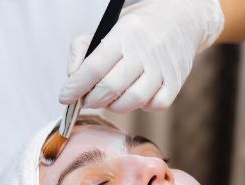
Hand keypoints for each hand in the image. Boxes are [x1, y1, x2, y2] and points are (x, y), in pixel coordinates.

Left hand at [59, 0, 223, 112]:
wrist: (180, 18)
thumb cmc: (137, 28)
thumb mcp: (106, 27)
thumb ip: (82, 50)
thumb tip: (72, 79)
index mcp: (123, 35)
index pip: (93, 68)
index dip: (75, 87)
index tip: (64, 97)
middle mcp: (144, 51)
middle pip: (110, 88)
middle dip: (92, 100)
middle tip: (87, 100)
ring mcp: (162, 68)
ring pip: (132, 101)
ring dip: (115, 106)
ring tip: (110, 99)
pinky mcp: (176, 82)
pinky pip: (155, 106)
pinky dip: (142, 107)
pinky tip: (137, 96)